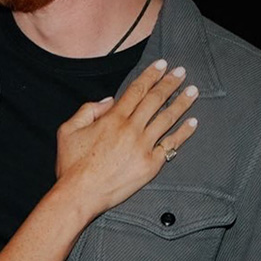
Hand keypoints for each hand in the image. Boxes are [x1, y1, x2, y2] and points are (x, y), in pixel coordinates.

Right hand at [55, 60, 198, 218]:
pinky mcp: (150, 164)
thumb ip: (87, 110)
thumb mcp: (68, 130)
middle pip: (155, 100)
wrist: (79, 194)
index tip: (161, 66)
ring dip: (182, 102)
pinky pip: (172, 145)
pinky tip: (193, 123)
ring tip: (192, 91)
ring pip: (167, 119)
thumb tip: (108, 101)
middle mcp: (131, 129)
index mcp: (112, 118)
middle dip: (170, 83)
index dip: (150, 76)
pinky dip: (184, 133)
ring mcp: (143, 147)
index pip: (136, 90)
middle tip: (181, 72)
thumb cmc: (71, 165)